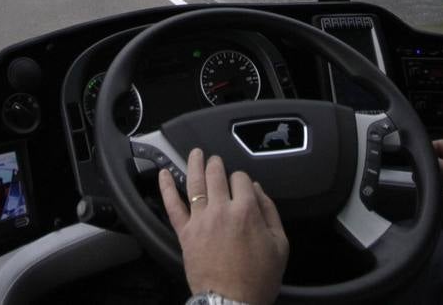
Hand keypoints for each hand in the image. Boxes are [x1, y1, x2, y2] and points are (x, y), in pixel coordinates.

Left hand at [158, 148, 288, 304]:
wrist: (231, 302)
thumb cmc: (258, 278)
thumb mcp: (280, 246)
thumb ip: (271, 213)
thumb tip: (258, 190)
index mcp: (246, 210)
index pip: (241, 179)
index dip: (242, 179)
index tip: (243, 185)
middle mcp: (221, 209)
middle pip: (217, 175)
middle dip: (217, 164)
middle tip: (216, 160)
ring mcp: (200, 219)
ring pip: (195, 182)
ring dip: (195, 163)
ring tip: (195, 153)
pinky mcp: (184, 232)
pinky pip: (172, 205)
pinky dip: (166, 188)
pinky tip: (163, 174)